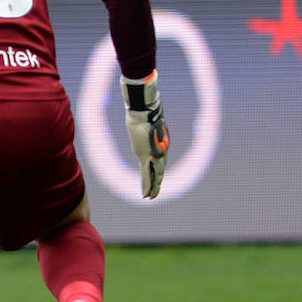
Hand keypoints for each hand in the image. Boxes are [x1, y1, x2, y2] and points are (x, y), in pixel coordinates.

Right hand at [121, 71, 168, 198]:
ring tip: (151, 197)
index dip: (160, 168)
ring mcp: (153, 154)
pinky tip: (146, 196)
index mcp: (161, 141)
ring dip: (153, 187)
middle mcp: (160, 149)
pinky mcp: (146, 157)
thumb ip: (142, 114)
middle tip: (156, 192)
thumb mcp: (143, 114)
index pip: (161, 158)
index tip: (158, 174)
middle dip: (158, 181)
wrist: (144, 109)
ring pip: (155, 175)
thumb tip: (140, 104)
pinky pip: (147, 176)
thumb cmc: (143, 107)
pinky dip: (147, 186)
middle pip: (160, 169)